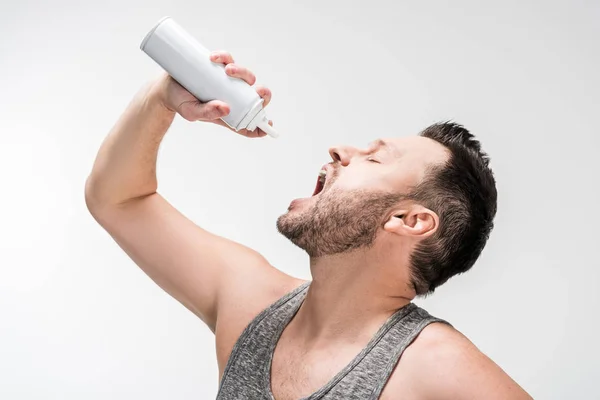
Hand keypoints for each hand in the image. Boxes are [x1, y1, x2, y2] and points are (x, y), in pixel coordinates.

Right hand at [153, 51, 272, 137]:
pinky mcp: (218, 66)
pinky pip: (228, 59)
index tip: (268, 126)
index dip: (262, 126)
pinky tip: (216, 58)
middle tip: (258, 90)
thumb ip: (207, 113)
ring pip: (245, 76)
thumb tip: (226, 108)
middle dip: (263, 94)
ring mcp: (226, 81)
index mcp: (229, 113)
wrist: (164, 86)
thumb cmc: (180, 103)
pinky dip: (225, 57)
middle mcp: (231, 97)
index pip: (250, 122)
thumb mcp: (191, 112)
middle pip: (254, 96)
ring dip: (243, 72)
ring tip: (228, 70)